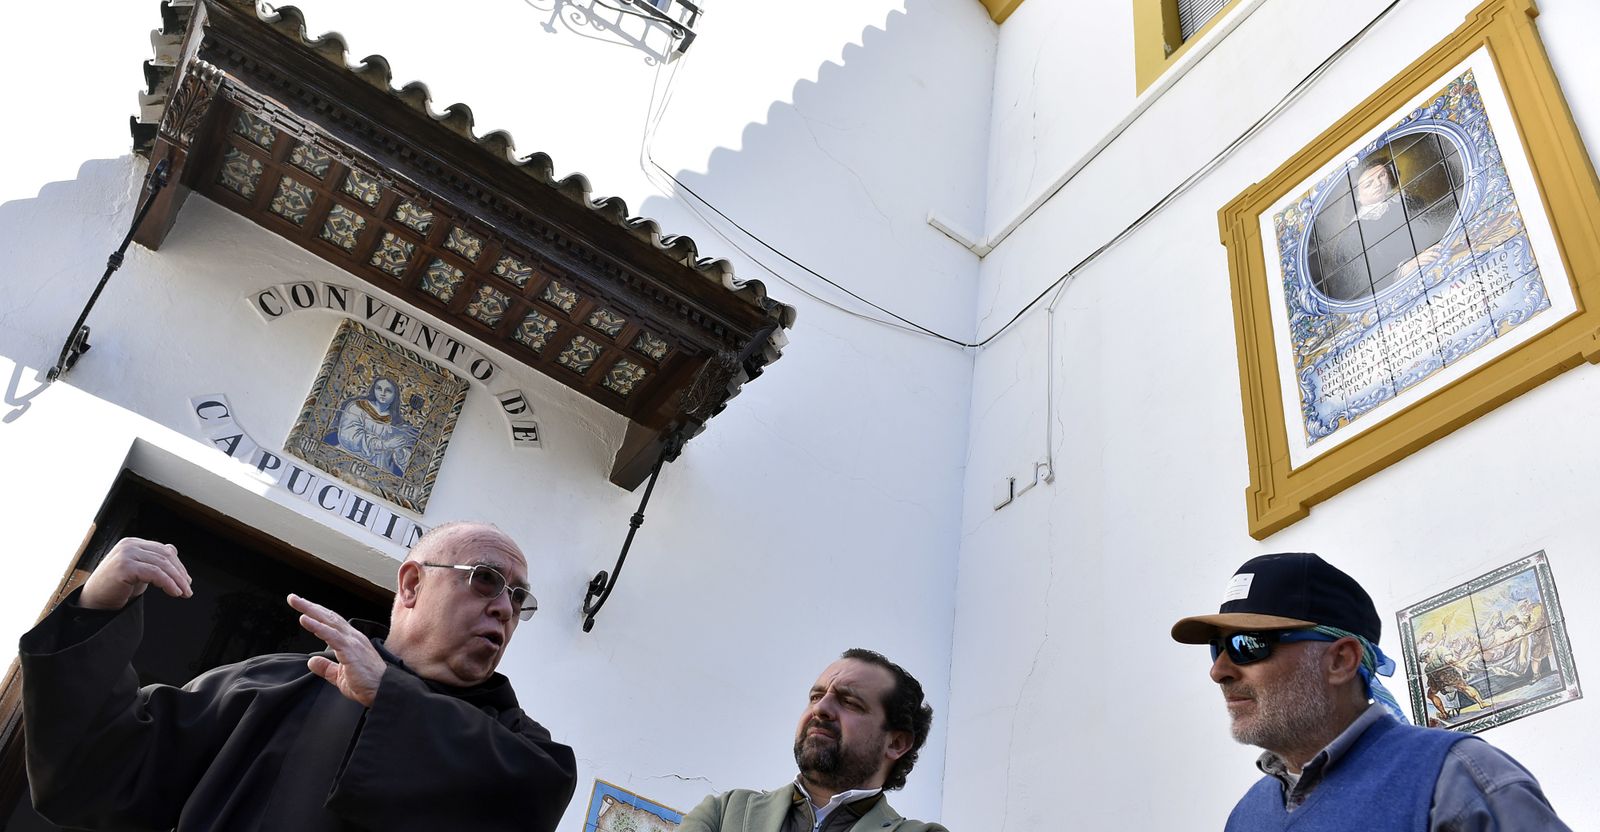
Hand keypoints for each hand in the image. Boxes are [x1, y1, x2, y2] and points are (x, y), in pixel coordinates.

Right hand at [79, 537, 193, 610]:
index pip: (163, 550)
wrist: (95, 603)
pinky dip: (168, 583)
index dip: (178, 565)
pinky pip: (155, 573)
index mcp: (133, 543)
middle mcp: (129, 545)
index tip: (186, 580)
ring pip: (162, 565)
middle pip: (165, 556)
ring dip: (177, 580)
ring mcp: (126, 554)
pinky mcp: (125, 566)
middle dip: (180, 573)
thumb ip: (153, 559)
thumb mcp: (139, 570)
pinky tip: (175, 592)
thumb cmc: (116, 588)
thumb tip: (173, 549)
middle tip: (188, 588)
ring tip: (184, 593)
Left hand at [289, 593, 384, 706]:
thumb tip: (312, 661)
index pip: (332, 623)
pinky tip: (305, 619)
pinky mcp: (350, 650)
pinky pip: (331, 635)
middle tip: (293, 598)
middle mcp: (352, 637)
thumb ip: (326, 667)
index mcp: (351, 641)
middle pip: (328, 617)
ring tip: (296, 602)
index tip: (302, 608)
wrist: (383, 691)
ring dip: (310, 610)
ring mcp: (352, 641)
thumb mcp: (339, 676)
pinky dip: (317, 626)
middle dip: (310, 606)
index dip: (317, 614)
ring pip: (328, 621)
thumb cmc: (367, 684)